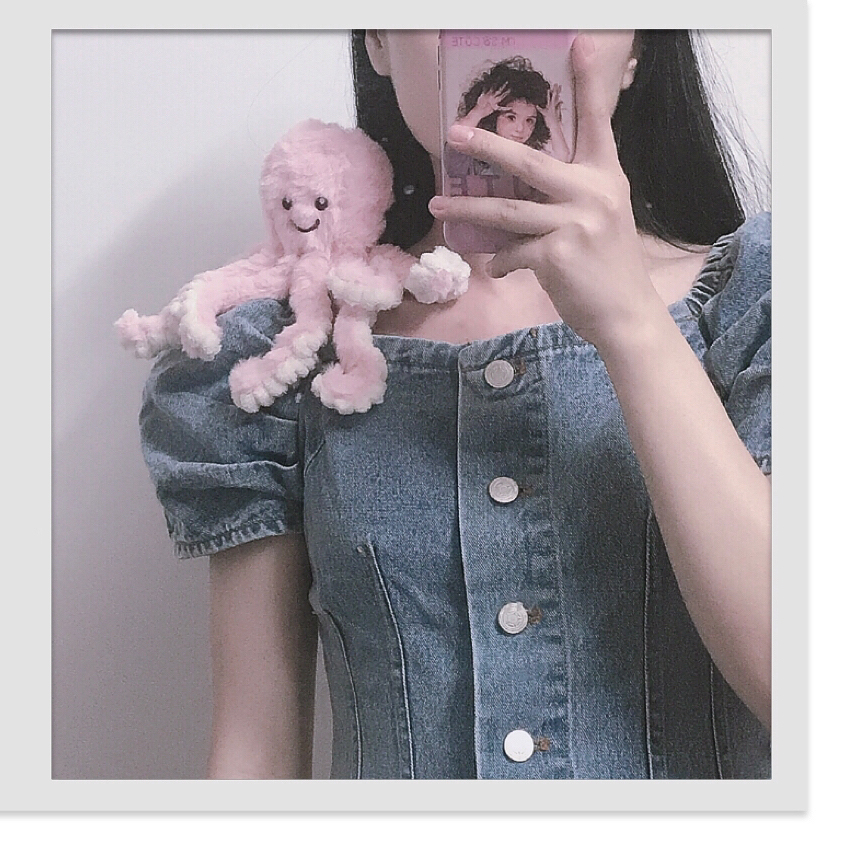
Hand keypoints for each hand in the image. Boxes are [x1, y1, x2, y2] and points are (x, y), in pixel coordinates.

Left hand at [429, 35, 660, 349]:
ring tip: (438, 204)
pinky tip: (497, 266)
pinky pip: (512, 252)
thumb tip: (521, 190)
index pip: (598, 122)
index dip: (588, 83)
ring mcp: (575, 222)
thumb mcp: (604, 217)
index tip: (578, 43)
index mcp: (607, 176)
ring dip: (467, 207)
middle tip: (455, 136)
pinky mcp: (556, 254)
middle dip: (487, 146)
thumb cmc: (609, 266)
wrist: (626, 314)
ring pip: (507, 210)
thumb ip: (574, 194)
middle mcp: (593, 192)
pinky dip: (500, 260)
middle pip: (529, 162)